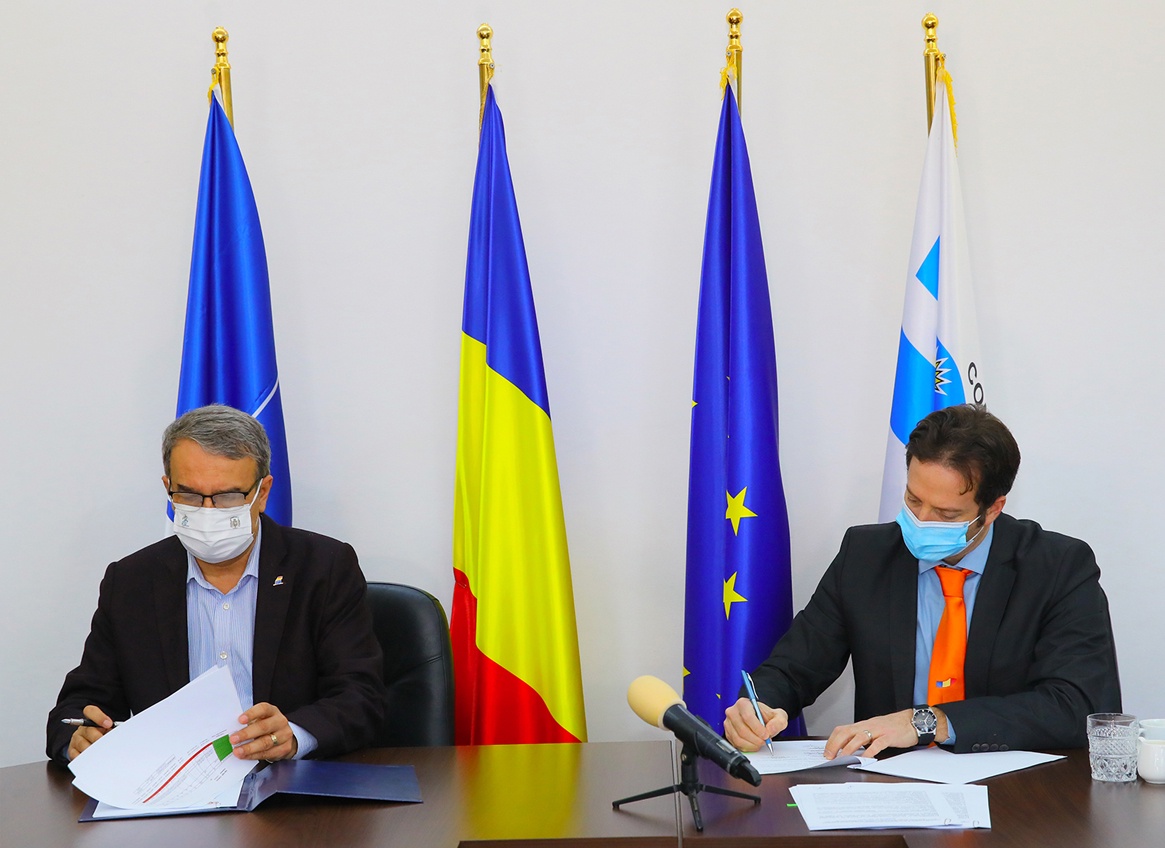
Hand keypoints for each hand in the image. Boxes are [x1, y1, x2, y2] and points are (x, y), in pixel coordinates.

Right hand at [68, 705, 114, 760]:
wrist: (90, 742)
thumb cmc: (102, 733)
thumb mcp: (108, 728)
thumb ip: (111, 727)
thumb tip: (117, 731)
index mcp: (91, 718)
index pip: (91, 711)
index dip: (99, 717)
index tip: (109, 724)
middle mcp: (82, 728)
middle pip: (88, 730)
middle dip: (98, 737)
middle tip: (105, 742)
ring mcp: (76, 739)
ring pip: (82, 744)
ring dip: (92, 749)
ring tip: (101, 753)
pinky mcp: (72, 750)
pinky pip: (76, 754)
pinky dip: (84, 757)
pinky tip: (92, 758)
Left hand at [230, 702, 298, 761]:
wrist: (283, 738)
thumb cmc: (265, 727)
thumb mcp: (259, 720)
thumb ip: (248, 723)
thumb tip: (231, 731)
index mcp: (272, 711)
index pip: (263, 709)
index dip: (251, 714)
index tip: (240, 720)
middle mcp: (280, 721)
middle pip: (263, 727)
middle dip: (246, 734)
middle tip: (233, 739)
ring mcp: (284, 735)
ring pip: (265, 742)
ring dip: (249, 748)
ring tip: (237, 751)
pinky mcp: (285, 748)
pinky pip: (267, 753)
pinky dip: (254, 755)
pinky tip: (245, 756)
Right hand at [724, 697, 787, 751]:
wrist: (760, 719)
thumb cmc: (766, 716)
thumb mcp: (778, 716)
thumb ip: (778, 722)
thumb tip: (770, 729)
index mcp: (743, 704)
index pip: (747, 717)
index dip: (757, 728)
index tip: (766, 735)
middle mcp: (733, 712)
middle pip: (742, 730)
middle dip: (756, 739)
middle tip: (765, 741)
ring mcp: (729, 723)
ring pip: (738, 739)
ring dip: (752, 744)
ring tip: (760, 743)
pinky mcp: (728, 733)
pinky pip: (736, 744)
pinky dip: (747, 747)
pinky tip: (754, 744)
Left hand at [824, 707, 947, 758]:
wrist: (913, 721)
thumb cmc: (894, 727)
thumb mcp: (875, 729)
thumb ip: (863, 737)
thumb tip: (849, 747)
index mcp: (863, 724)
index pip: (842, 729)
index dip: (832, 740)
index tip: (826, 751)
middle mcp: (868, 725)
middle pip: (846, 732)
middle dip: (835, 744)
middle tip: (830, 756)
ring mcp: (878, 730)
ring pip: (859, 737)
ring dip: (848, 748)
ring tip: (842, 758)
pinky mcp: (889, 736)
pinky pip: (877, 744)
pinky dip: (869, 751)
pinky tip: (864, 758)